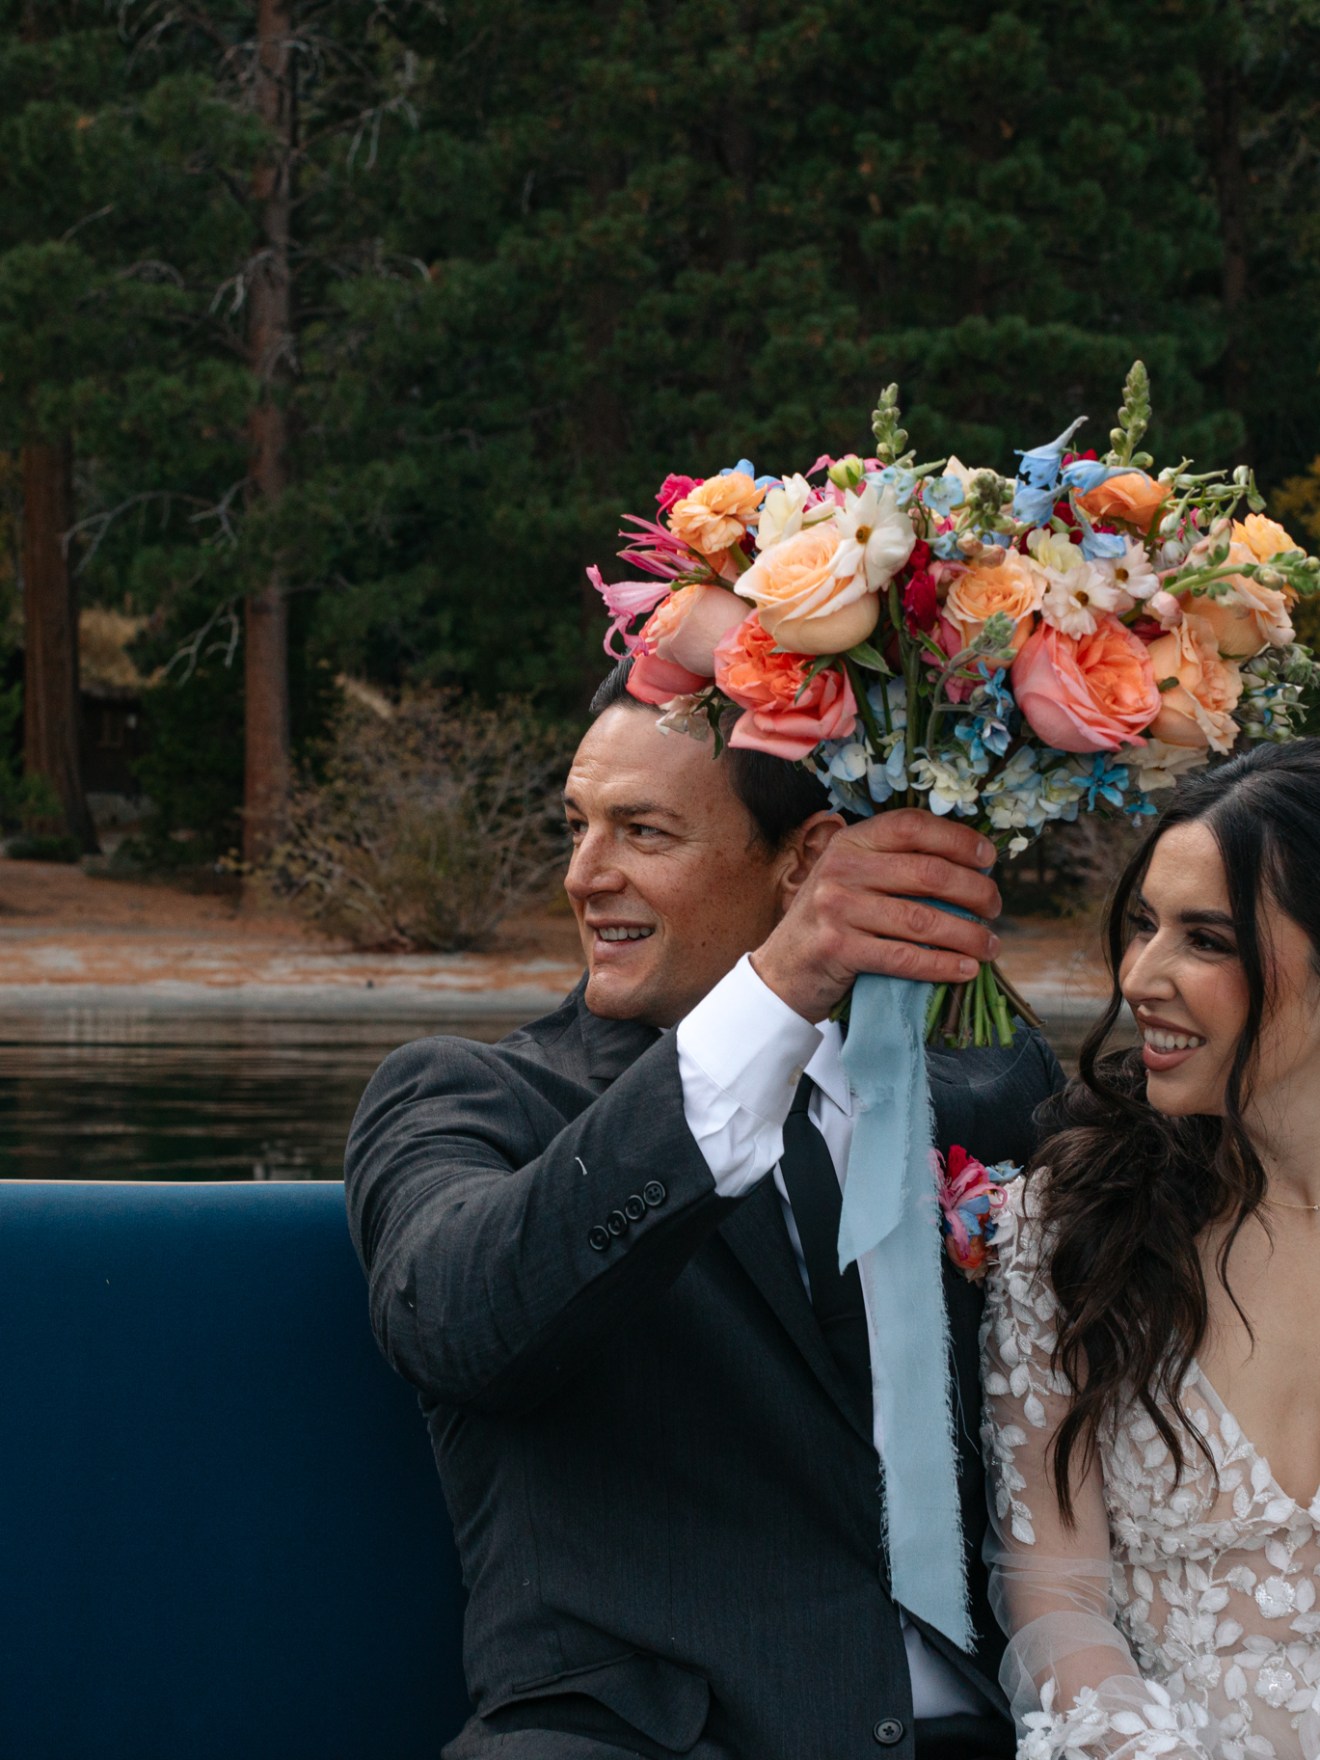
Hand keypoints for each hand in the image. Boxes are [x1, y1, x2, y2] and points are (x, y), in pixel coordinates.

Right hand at [750, 808, 1001, 1021]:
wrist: (782, 971)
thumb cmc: (831, 922)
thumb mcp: (849, 878)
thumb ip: (891, 864)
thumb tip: (969, 865)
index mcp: (849, 842)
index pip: (911, 826)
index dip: (957, 838)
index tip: (988, 858)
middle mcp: (841, 869)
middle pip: (927, 873)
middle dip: (975, 891)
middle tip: (995, 907)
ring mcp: (837, 908)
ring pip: (922, 920)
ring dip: (968, 935)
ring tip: (991, 945)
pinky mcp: (839, 949)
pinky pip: (904, 958)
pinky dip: (943, 965)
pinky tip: (966, 969)